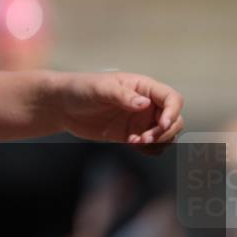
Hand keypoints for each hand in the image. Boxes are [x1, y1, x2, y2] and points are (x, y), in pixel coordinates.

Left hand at [51, 71, 184, 152]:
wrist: (62, 105)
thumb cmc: (80, 89)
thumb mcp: (99, 88)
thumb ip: (122, 95)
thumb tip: (144, 104)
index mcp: (143, 87)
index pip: (172, 98)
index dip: (173, 111)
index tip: (163, 124)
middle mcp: (146, 104)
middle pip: (174, 119)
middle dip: (165, 132)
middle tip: (143, 139)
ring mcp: (140, 120)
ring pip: (166, 135)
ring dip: (157, 142)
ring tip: (134, 142)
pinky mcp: (132, 134)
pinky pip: (152, 146)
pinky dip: (149, 149)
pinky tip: (131, 144)